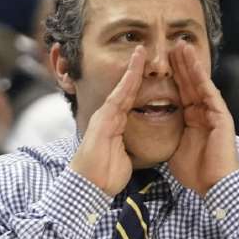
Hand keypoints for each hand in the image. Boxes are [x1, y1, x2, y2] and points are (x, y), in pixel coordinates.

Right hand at [69, 47, 145, 195]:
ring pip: (121, 89)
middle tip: (144, 50)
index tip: (149, 70)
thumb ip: (132, 146)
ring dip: (131, 70)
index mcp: (114, 125)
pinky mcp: (103, 121)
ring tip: (141, 52)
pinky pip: (117, 98)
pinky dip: (127, 83)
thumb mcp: (125, 158)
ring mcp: (104, 117)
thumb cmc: (106, 176)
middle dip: (135, 69)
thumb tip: (143, 145)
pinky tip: (135, 70)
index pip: (129, 100)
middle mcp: (108, 117)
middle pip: (125, 89)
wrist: (90, 187)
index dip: (138, 84)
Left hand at [168, 43, 238, 195]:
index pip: (181, 93)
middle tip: (171, 44)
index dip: (172, 77)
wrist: (214, 185)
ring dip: (190, 64)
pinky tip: (192, 62)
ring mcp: (214, 113)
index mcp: (193, 120)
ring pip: (200, 83)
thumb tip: (152, 133)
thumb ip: (169, 136)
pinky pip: (209, 92)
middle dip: (181, 64)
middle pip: (190, 83)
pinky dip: (200, 76)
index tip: (161, 62)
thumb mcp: (175, 150)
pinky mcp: (221, 116)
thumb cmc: (195, 173)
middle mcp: (204, 113)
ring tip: (181, 45)